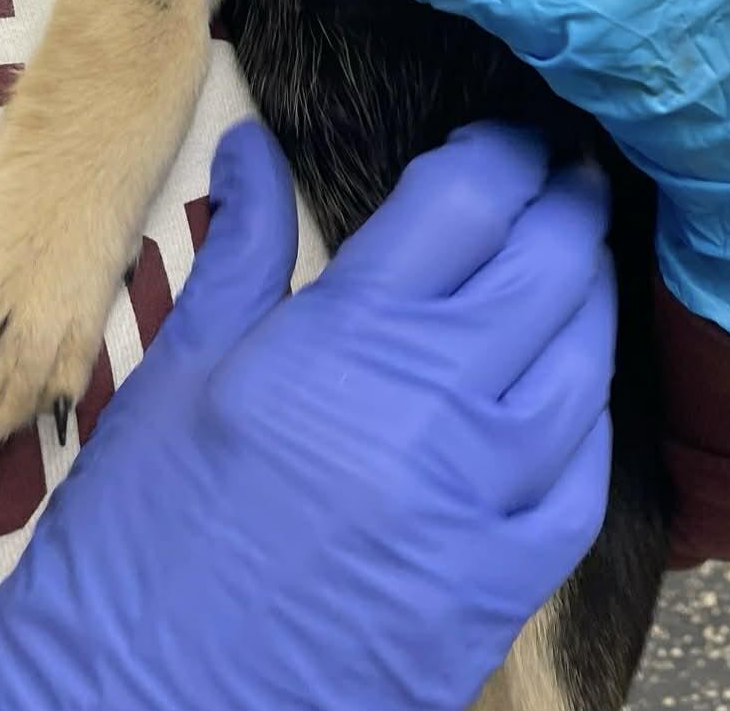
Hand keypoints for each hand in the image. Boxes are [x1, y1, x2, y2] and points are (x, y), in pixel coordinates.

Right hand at [0, 121, 612, 710]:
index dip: (504, 151)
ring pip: (585, 362)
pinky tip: (572, 394)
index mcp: (350, 337)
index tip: (508, 140)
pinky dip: (589, 422)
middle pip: (550, 263)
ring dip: (594, 296)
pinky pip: (584, 483)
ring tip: (580, 264)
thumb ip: (239, 251)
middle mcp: (436, 405)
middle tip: (568, 175)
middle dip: (569, 202)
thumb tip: (253, 150)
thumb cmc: (136, 550)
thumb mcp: (174, 380)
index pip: (469, 197)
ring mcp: (481, 502)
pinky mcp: (502, 590)